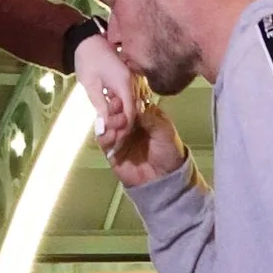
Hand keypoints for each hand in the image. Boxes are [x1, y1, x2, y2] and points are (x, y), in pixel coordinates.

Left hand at [72, 34, 138, 139]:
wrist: (85, 40)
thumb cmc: (87, 60)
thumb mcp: (91, 85)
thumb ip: (100, 106)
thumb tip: (104, 127)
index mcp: (124, 84)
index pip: (131, 112)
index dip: (124, 128)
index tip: (115, 140)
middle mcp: (131, 83)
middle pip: (131, 110)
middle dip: (120, 125)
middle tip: (107, 137)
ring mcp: (128, 80)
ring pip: (127, 105)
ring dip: (118, 117)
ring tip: (105, 128)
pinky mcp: (123, 79)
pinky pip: (124, 98)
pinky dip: (117, 108)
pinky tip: (107, 115)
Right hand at [88, 54, 185, 193]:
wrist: (165, 179)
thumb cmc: (169, 152)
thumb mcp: (164, 131)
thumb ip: (150, 117)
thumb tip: (135, 102)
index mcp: (141, 115)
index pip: (128, 101)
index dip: (124, 96)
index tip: (121, 93)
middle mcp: (128, 123)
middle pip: (114, 111)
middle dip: (113, 107)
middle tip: (116, 105)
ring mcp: (119, 136)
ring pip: (106, 124)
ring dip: (109, 121)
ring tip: (117, 122)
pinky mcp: (111, 151)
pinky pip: (103, 141)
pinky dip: (104, 136)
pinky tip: (111, 135)